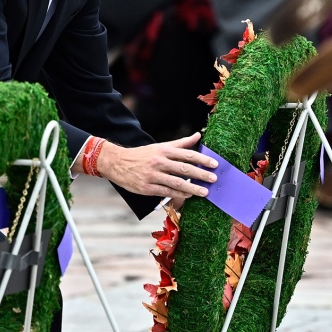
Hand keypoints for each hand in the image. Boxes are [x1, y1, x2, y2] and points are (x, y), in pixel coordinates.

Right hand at [96, 131, 218, 199]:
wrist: (117, 163)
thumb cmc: (142, 155)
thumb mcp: (160, 146)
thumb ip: (180, 143)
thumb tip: (198, 135)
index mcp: (164, 151)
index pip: (187, 154)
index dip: (202, 159)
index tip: (215, 164)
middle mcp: (159, 162)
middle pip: (184, 169)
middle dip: (201, 174)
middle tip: (214, 179)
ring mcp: (153, 175)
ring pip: (177, 182)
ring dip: (192, 188)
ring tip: (204, 192)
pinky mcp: (147, 187)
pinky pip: (166, 191)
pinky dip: (178, 194)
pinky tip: (188, 196)